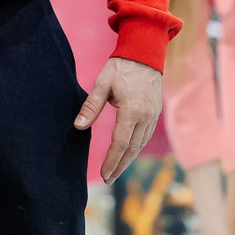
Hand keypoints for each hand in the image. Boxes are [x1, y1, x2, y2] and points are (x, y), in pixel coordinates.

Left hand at [75, 56, 162, 182]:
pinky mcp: (155, 114)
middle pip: (132, 149)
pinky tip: (127, 154)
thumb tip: (78, 126)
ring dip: (128, 160)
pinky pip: (145, 137)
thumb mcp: (102, 84)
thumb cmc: (121, 67)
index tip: (103, 174)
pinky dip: (136, 148)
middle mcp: (146, 117)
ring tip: (115, 171)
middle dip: (120, 166)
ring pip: (140, 145)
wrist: (145, 54)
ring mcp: (153, 116)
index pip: (120, 143)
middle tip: (108, 179)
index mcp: (132, 111)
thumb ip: (91, 106)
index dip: (112, 161)